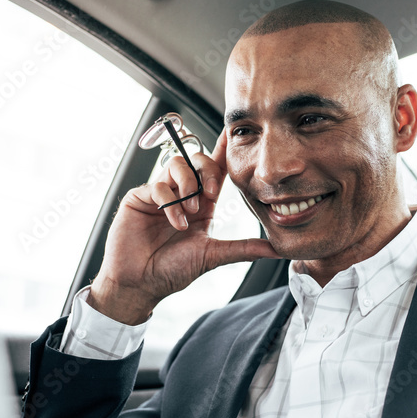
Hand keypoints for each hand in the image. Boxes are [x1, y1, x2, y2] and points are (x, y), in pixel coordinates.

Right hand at [88, 130, 277, 323]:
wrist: (140, 284)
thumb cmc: (172, 271)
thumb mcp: (213, 256)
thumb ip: (244, 248)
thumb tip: (277, 250)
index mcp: (201, 204)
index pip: (215, 171)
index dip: (223, 150)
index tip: (234, 132)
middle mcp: (181, 195)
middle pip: (197, 160)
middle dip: (207, 170)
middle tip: (211, 193)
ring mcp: (159, 194)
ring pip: (177, 165)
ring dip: (188, 186)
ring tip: (191, 211)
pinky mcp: (139, 198)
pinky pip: (157, 185)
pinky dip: (170, 203)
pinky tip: (175, 222)